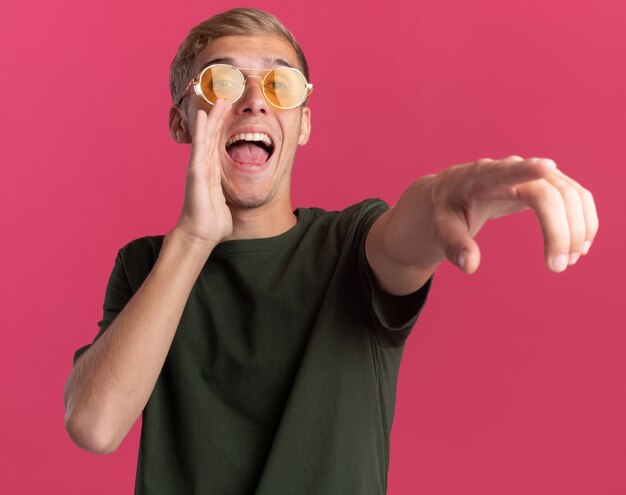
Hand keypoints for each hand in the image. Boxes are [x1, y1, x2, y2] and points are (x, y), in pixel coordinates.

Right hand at [174, 99, 232, 246]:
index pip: (219, 146)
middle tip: (227, 98)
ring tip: (221, 100)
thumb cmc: (213, 225)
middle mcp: (205, 168)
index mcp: (213, 174)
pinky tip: (204, 115)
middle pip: (213, 137)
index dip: (225, 130)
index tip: (232, 115)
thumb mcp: (226, 206)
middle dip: (220, 118)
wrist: (200, 235)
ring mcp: (199, 168)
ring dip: (214, 118)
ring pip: (207, 137)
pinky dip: (201, 131)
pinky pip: (200, 147)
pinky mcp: (196, 172)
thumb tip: (239, 205)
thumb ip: (230, 200)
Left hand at [429, 156, 598, 272]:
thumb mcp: (442, 227)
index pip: (505, 171)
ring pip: (570, 194)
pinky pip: (577, 197)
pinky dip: (583, 221)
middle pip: (548, 193)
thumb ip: (453, 244)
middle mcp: (513, 168)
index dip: (526, 169)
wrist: (459, 190)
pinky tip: (579, 247)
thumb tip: (470, 265)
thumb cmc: (450, 209)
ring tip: (568, 262)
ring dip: (577, 228)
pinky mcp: (549, 181)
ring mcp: (535, 173)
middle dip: (559, 230)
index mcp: (482, 177)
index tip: (547, 166)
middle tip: (558, 267)